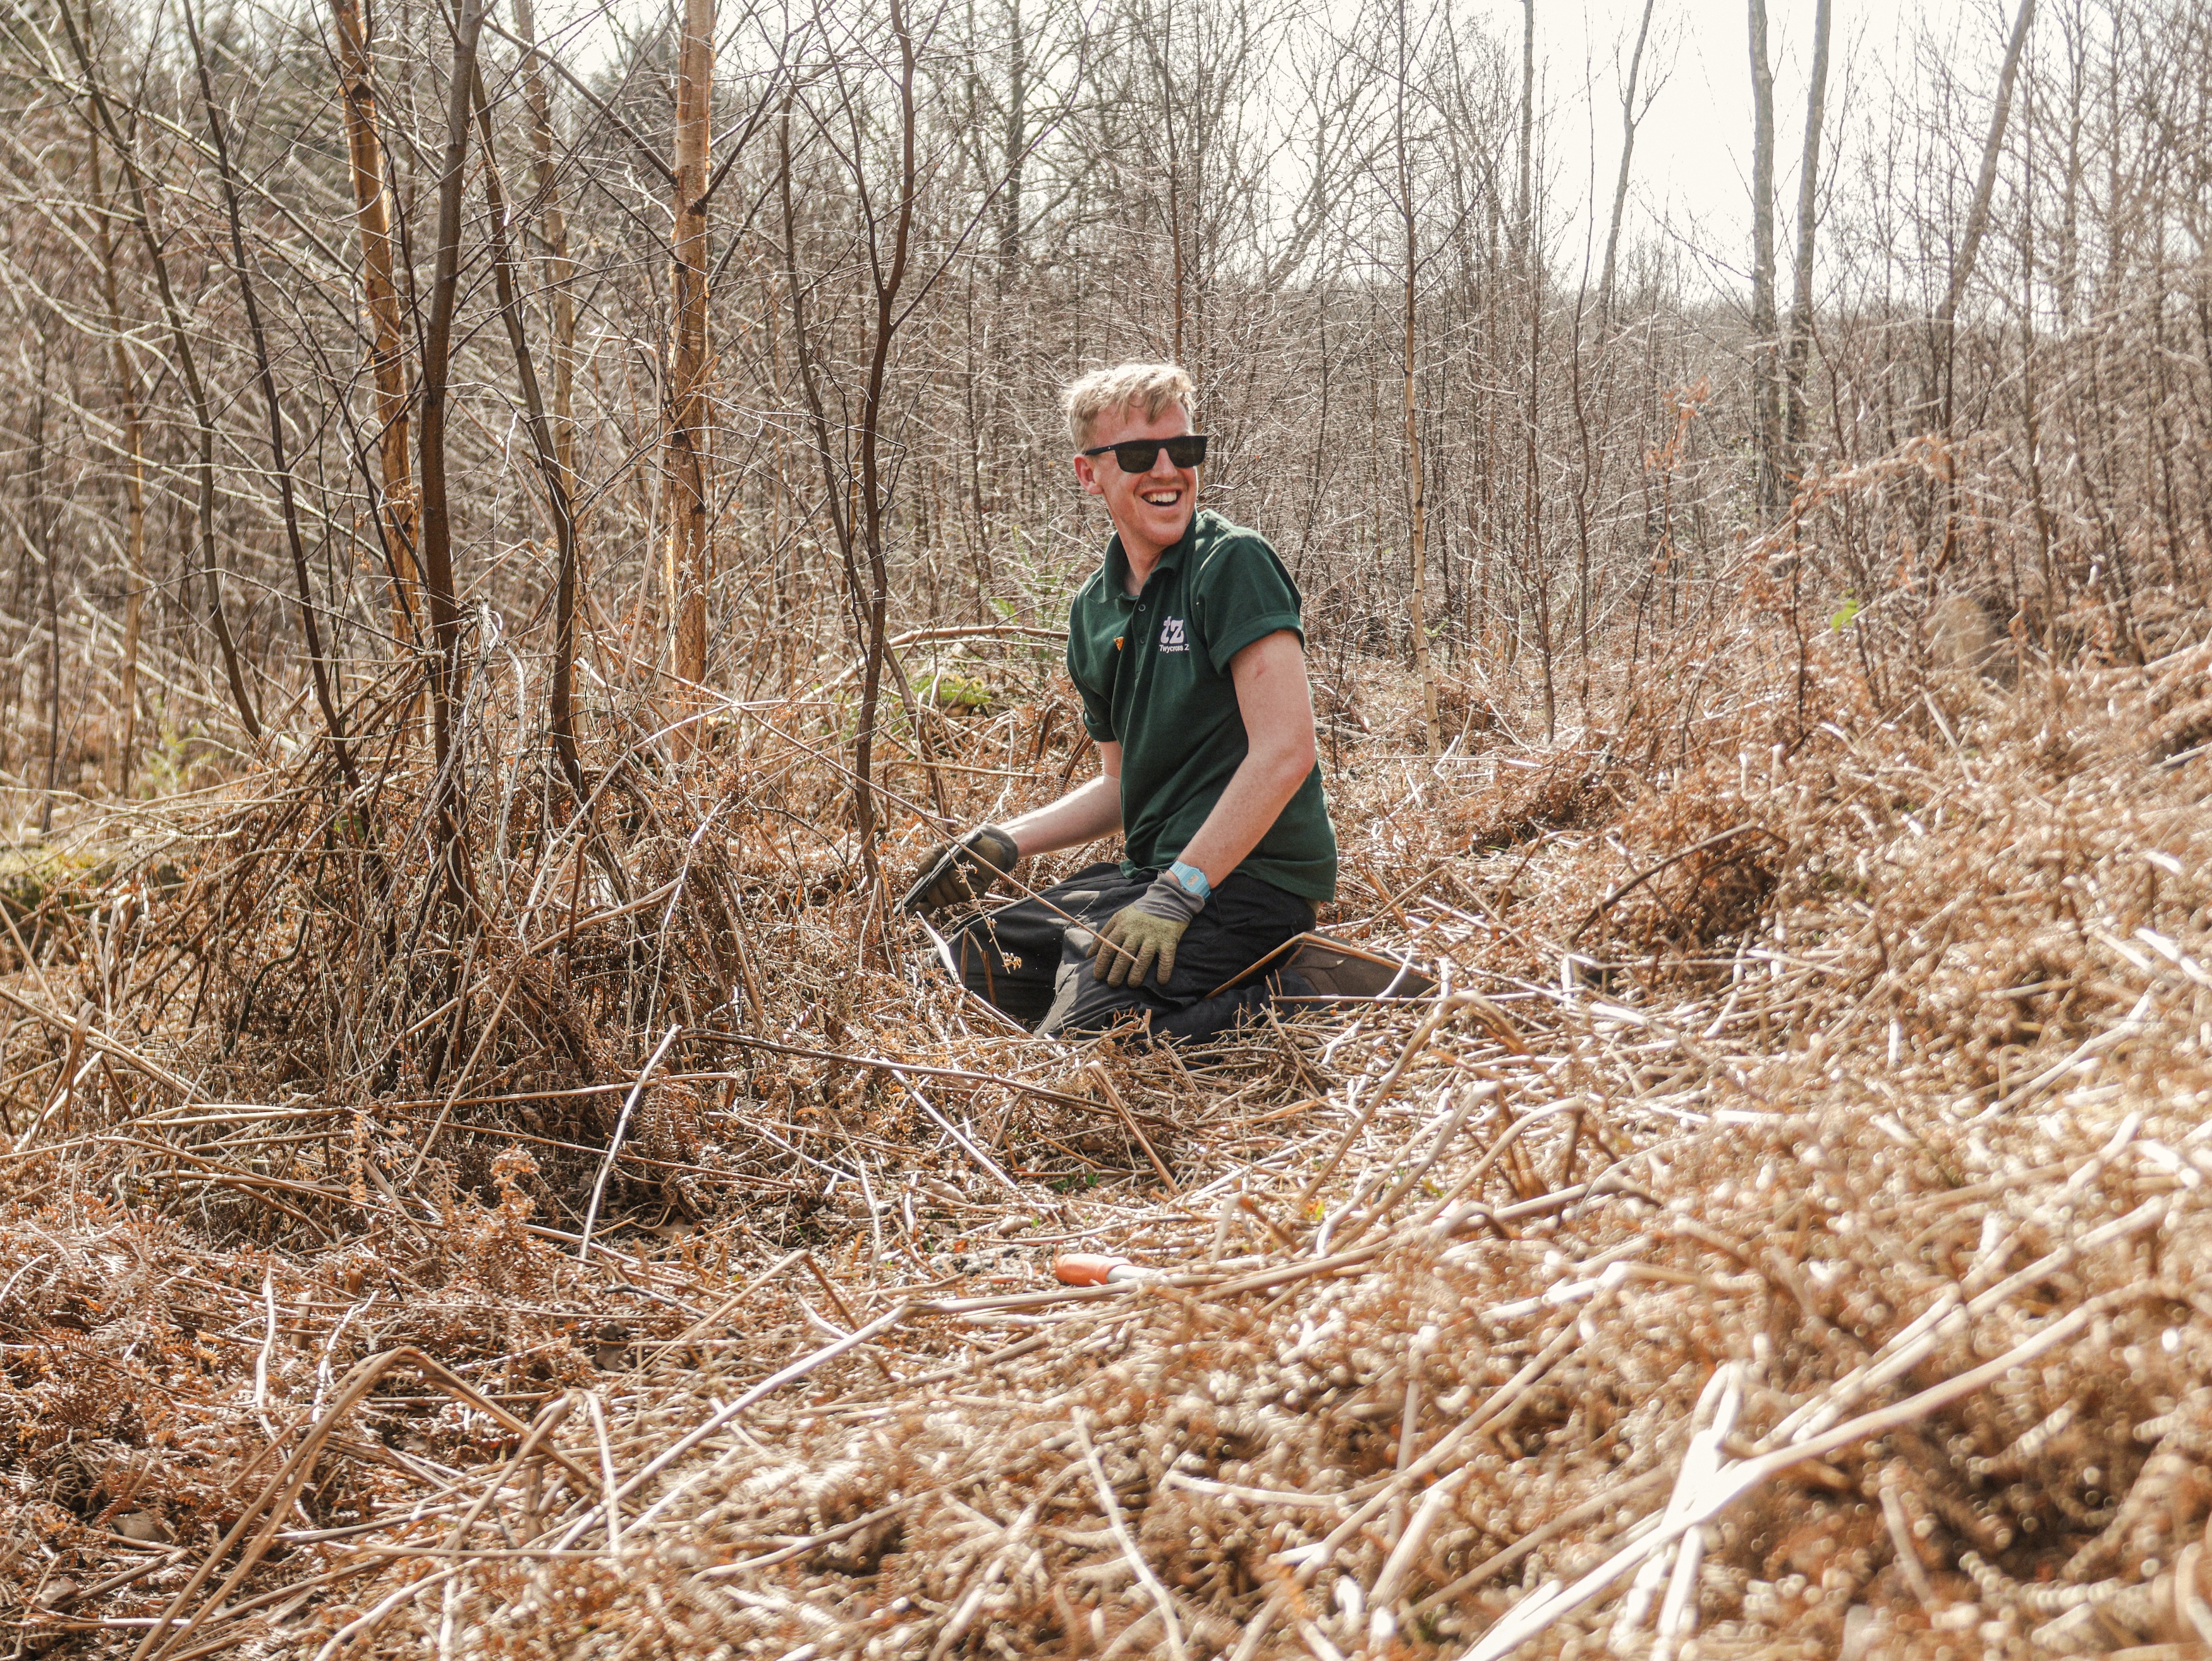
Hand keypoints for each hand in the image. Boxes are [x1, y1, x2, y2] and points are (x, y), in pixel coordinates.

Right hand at [903, 824, 1018, 913]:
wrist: (984, 841)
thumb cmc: (960, 846)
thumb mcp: (940, 849)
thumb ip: (928, 859)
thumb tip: (920, 873)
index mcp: (936, 884)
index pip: (926, 902)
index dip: (920, 906)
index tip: (914, 904)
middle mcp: (948, 892)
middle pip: (936, 901)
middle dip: (933, 889)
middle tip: (935, 876)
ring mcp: (961, 893)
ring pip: (949, 898)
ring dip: (947, 883)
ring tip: (951, 868)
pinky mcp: (975, 892)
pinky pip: (962, 893)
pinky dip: (958, 881)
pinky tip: (961, 870)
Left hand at [1089, 868, 1205, 986]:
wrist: (1166, 899)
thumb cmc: (1138, 912)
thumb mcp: (1118, 918)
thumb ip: (1103, 934)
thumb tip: (1088, 955)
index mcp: (1122, 927)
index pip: (1108, 948)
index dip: (1101, 963)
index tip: (1098, 977)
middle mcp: (1136, 932)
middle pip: (1124, 955)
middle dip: (1116, 972)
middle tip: (1112, 984)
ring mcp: (1153, 936)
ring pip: (1143, 958)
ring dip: (1137, 973)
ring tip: (1132, 984)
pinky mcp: (1168, 939)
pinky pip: (1166, 957)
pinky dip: (1164, 969)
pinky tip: (1161, 981)